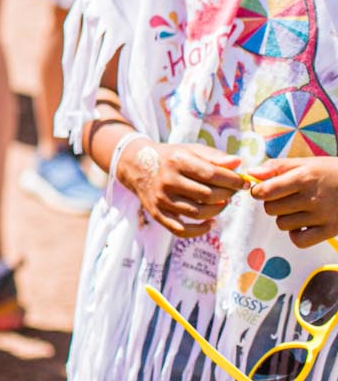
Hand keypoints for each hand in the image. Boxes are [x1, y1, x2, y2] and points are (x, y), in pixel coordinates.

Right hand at [120, 139, 243, 236]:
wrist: (137, 165)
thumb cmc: (171, 157)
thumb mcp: (190, 150)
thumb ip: (214, 156)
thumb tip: (238, 163)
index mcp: (177, 161)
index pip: (212, 174)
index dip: (233, 181)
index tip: (244, 183)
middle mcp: (167, 181)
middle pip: (208, 195)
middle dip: (227, 195)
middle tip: (233, 192)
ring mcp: (161, 199)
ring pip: (198, 213)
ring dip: (218, 210)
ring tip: (223, 203)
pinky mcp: (157, 213)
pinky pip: (181, 230)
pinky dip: (199, 230)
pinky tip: (211, 223)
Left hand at [250, 159, 337, 248]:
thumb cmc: (332, 172)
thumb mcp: (307, 163)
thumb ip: (278, 167)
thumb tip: (251, 173)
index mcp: (304, 177)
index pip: (267, 190)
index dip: (258, 191)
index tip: (263, 190)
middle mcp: (312, 197)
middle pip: (271, 209)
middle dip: (273, 204)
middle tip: (285, 199)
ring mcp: (322, 216)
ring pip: (282, 224)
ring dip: (285, 218)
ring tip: (298, 210)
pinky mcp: (331, 230)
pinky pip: (299, 240)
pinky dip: (296, 235)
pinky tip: (303, 225)